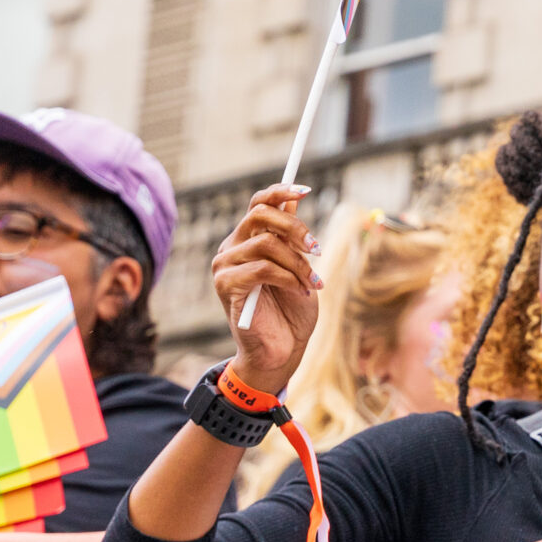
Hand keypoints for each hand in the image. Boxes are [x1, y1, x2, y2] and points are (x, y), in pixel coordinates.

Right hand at [213, 183, 320, 390]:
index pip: (258, 203)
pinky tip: (301, 290)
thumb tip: (296, 198)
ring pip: (266, 243)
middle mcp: (231, 248)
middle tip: (317, 249)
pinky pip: (262, 268)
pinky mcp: (224, 286)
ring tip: (313, 282)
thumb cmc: (291, 310)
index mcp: (248, 240)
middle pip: (260, 215)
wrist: (281, 351)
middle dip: (295, 228)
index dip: (281, 192)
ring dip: (297, 262)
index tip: (306, 190)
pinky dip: (288, 277)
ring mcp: (224, 266)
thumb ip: (291, 236)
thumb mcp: (298, 266)